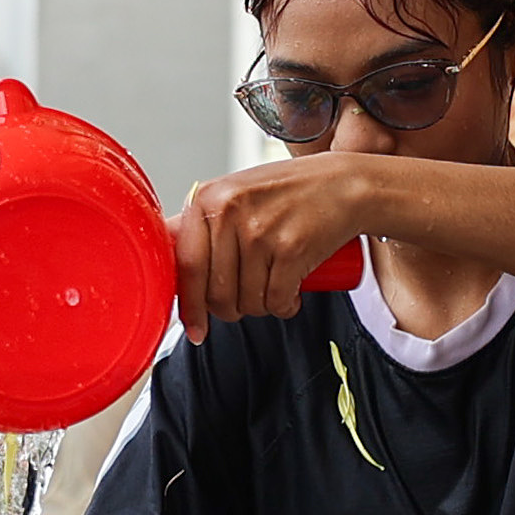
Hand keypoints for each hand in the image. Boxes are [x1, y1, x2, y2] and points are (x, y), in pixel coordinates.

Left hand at [172, 159, 380, 324]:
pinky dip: (285, 308)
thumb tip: (170, 261)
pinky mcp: (291, 249)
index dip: (190, 306)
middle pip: (216, 292)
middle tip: (249, 302)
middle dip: (233, 311)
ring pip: (248, 301)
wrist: (344, 185)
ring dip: (263, 309)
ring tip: (275, 289)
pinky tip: (292, 296)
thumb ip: (206, 222)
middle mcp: (229, 212)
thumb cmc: (291, 192)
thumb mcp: (237, 194)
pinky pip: (277, 301)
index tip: (196, 328)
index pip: (187, 265)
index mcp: (208, 198)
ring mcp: (260, 230)